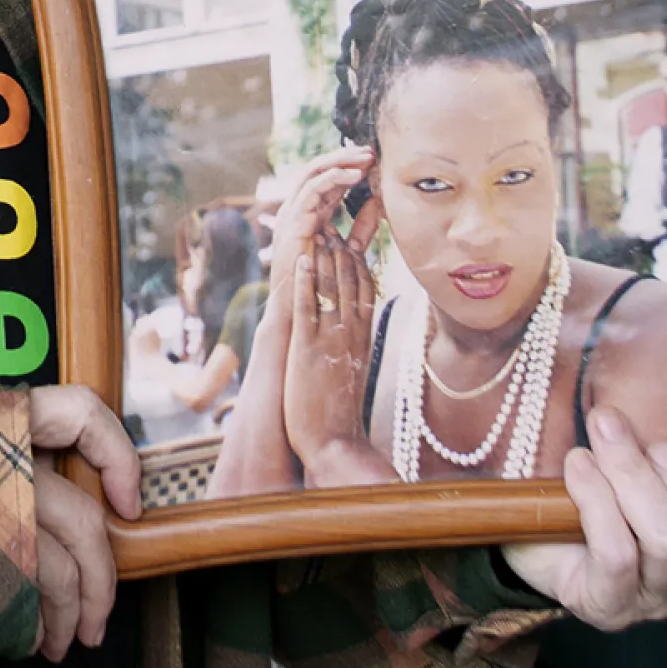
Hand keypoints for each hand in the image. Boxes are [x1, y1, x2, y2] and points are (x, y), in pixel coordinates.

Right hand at [27, 384, 140, 661]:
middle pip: (83, 521)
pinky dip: (33, 626)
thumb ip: (3, 456)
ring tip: (57, 642)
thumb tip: (83, 505)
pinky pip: (24, 600)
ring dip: (68, 618)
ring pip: (58, 572)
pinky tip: (23, 636)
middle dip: (101, 584)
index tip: (129, 508)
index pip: (78, 410)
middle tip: (97, 625)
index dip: (117, 456)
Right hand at [267, 147, 381, 314]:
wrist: (297, 308)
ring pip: (313, 173)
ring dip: (341, 163)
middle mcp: (296, 208)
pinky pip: (311, 191)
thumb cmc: (322, 282)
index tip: (374, 160)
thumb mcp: (349, 247)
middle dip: (344, 157)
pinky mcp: (293, 222)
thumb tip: (380, 203)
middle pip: (317, 169)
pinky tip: (354, 176)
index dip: (348, 165)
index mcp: (308, 212)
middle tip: (370, 151)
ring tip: (365, 159)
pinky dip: (333, 179)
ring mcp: (291, 213)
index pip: (326, 177)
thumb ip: (363, 227)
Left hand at [283, 234, 377, 477]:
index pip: (365, 290)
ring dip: (324, 257)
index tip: (351, 239)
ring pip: (330, 288)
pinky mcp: (307, 348)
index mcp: (363, 337)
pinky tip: (301, 258)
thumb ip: (353, 344)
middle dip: (342, 251)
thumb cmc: (339, 408)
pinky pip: (307, 307)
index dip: (358, 262)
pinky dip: (305, 280)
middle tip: (333, 225)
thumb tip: (353, 326)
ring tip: (319, 231)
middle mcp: (351, 334)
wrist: (334, 442)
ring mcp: (330, 339)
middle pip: (350, 282)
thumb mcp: (353, 369)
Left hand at [498, 406, 666, 628]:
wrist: (530, 509)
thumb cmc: (610, 467)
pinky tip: (577, 465)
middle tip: (665, 448)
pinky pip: (615, 554)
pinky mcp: (607, 605)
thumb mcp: (659, 444)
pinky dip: (595, 496)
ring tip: (605, 432)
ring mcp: (660, 597)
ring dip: (635, 474)